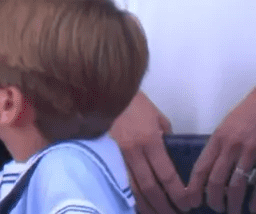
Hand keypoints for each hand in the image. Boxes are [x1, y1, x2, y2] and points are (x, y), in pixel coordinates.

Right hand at [111, 91, 192, 212]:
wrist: (104, 91)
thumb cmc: (134, 102)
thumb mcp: (157, 117)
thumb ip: (165, 137)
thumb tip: (170, 154)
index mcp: (150, 141)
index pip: (167, 176)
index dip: (179, 193)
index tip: (189, 203)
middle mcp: (133, 151)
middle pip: (150, 188)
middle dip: (164, 206)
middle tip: (176, 213)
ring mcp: (116, 155)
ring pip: (132, 189)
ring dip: (147, 206)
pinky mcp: (104, 156)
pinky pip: (119, 181)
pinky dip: (129, 196)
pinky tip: (137, 204)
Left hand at [187, 89, 255, 213]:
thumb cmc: (249, 113)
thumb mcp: (228, 126)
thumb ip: (219, 144)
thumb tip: (211, 165)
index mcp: (218, 139)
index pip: (201, 166)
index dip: (194, 186)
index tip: (191, 199)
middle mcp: (231, 146)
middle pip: (216, 179)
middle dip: (213, 199)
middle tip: (214, 209)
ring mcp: (249, 152)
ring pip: (236, 184)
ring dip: (233, 202)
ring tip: (232, 211)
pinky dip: (254, 198)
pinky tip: (252, 207)